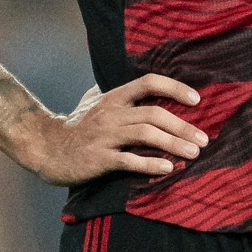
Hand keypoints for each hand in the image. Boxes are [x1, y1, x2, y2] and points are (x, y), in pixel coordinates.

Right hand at [13, 75, 207, 185]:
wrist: (47, 149)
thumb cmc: (77, 126)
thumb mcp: (94, 101)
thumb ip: (119, 92)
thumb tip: (144, 84)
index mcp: (113, 97)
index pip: (148, 82)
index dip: (174, 88)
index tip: (197, 99)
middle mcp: (111, 113)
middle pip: (153, 113)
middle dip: (183, 126)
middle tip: (204, 139)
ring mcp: (104, 136)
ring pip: (145, 135)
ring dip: (173, 144)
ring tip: (193, 154)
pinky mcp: (99, 159)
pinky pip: (129, 160)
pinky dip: (150, 164)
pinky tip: (168, 169)